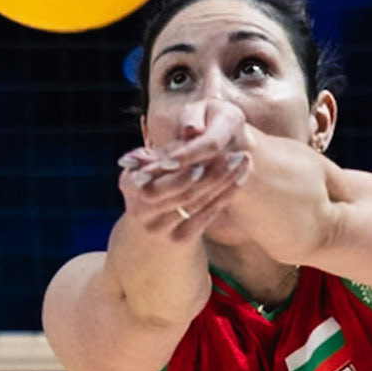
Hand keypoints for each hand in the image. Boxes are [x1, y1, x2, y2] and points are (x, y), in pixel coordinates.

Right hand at [117, 99, 251, 236]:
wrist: (156, 222)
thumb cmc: (160, 177)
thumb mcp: (157, 159)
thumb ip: (171, 148)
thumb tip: (192, 130)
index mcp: (128, 183)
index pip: (159, 170)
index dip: (183, 160)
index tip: (208, 147)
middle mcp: (138, 209)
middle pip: (180, 190)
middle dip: (211, 172)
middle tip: (236, 154)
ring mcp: (157, 228)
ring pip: (196, 202)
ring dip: (223, 182)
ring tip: (243, 161)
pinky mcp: (178, 240)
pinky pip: (205, 217)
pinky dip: (224, 197)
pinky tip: (240, 180)